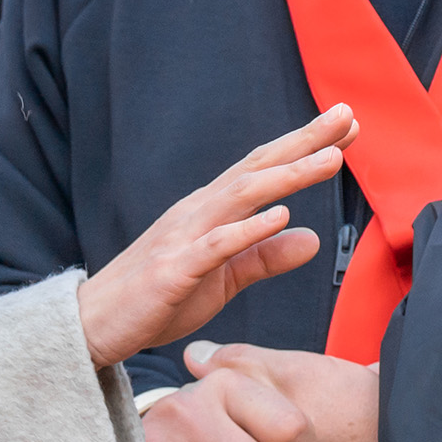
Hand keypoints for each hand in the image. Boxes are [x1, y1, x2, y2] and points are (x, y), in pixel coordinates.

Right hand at [77, 109, 352, 367]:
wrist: (94, 326)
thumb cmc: (158, 297)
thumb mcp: (224, 279)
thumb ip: (265, 258)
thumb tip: (312, 239)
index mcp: (212, 211)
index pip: (264, 169)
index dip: (305, 146)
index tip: (347, 126)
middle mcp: (199, 212)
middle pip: (258, 168)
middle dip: (304, 141)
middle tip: (347, 115)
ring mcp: (183, 237)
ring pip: (242, 196)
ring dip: (288, 175)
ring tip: (331, 159)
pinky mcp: (172, 270)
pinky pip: (214, 246)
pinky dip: (248, 229)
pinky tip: (281, 215)